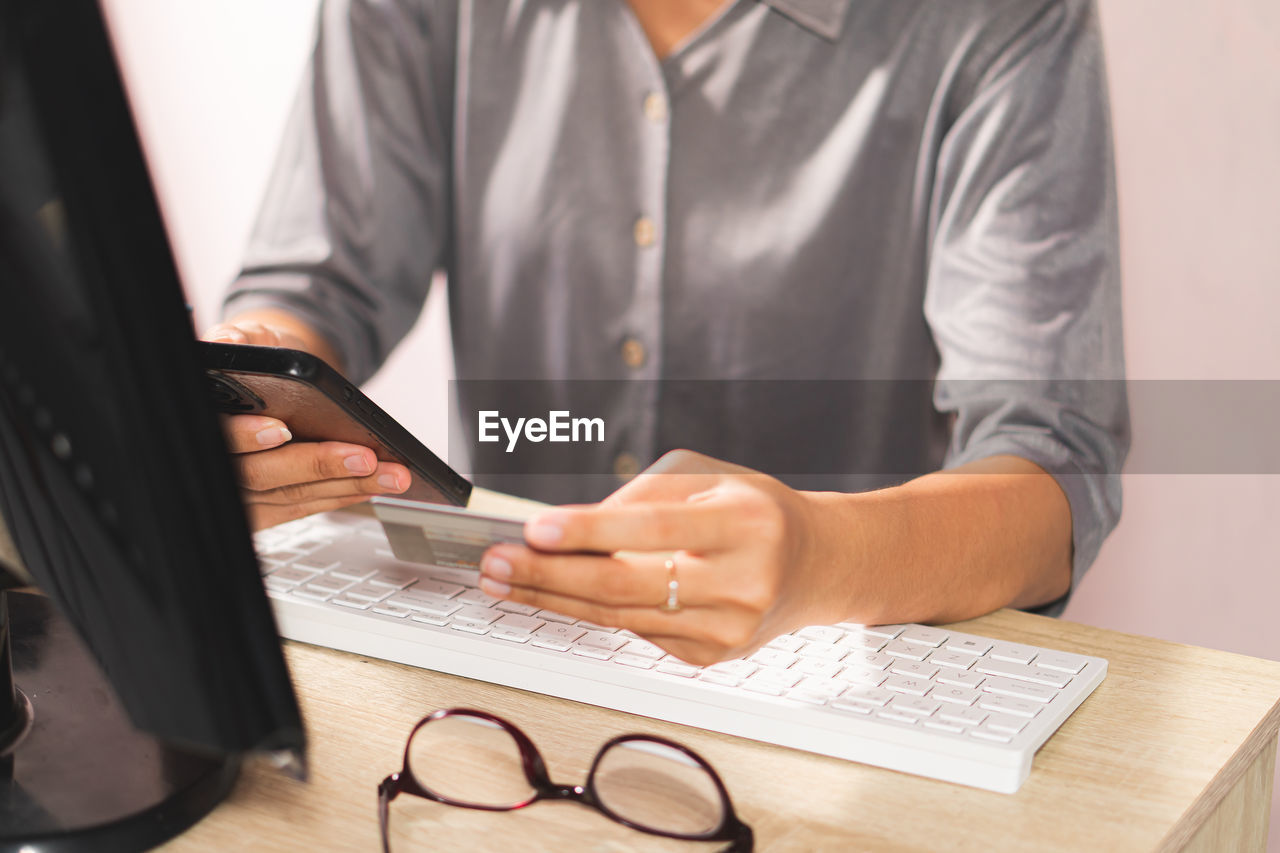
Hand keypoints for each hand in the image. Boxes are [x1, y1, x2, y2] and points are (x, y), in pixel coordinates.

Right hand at [203, 320, 410, 529]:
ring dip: (345, 486)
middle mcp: (216, 464)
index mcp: (204, 420)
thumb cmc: (260, 361)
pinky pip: (303, 509)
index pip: (216, 436)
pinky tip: (374, 485)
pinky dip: (342, 496)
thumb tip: (232, 341)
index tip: (281, 429)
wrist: (274, 380)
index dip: (245, 436)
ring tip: (390, 473)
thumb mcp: (250, 339)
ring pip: (291, 496)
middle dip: (317, 465)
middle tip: (363, 457)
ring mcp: (241, 493)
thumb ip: (238, 338)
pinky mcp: (266, 510)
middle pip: (261, 474)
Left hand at [477, 450, 844, 665]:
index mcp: (745, 523)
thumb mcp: (709, 479)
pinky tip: (556, 594)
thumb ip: (641, 499)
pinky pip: (635, 631)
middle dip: (548, 575)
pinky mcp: (711, 656)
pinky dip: (591, 611)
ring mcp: (728, 629)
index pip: (652, 529)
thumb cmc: (757, 513)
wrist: (817, 565)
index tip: (535, 529)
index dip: (589, 531)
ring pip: (619, 617)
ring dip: (552, 598)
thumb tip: (569, 529)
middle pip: (625, 586)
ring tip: (504, 579)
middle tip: (496, 561)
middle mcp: (742, 582)